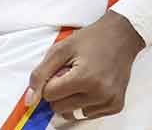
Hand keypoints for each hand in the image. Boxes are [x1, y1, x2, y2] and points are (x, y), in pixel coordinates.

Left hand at [25, 13, 143, 120]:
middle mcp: (100, 94)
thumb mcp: (60, 50)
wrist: (120, 37)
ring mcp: (110, 102)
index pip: (50, 95)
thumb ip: (41, 74)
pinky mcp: (116, 106)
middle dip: (59, 92)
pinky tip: (92, 86)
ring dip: (71, 99)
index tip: (58, 70)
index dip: (49, 82)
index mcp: (85, 78)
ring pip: (73, 114)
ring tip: (81, 80)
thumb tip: (30, 99)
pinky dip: (84, 103)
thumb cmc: (91, 40)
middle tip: (70, 74)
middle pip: (60, 108)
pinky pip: (88, 115)